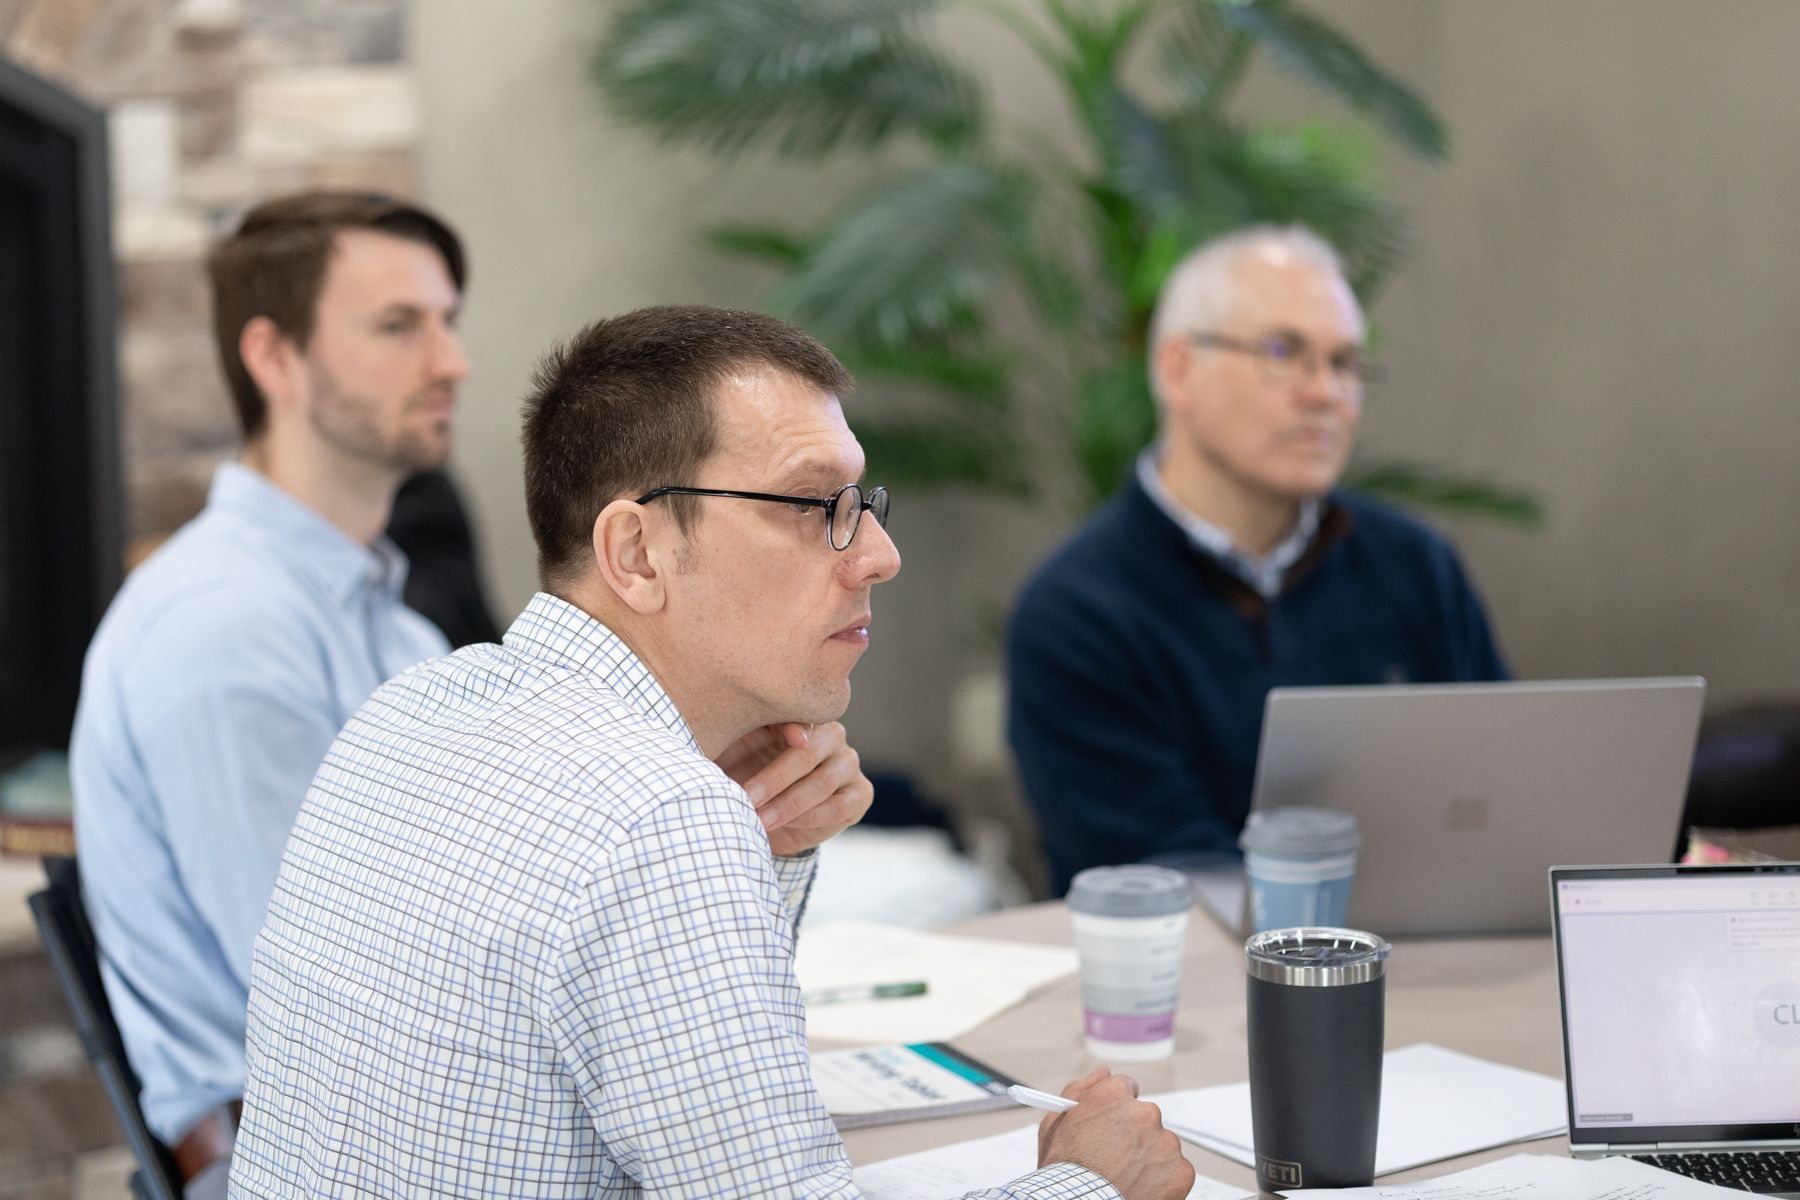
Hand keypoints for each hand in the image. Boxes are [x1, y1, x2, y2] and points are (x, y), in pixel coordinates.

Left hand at [713, 721, 872, 857]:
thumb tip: (718, 725)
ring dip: (789, 803)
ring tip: (760, 819)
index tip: (787, 739)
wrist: (765, 818)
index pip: (800, 715)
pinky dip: (811, 817)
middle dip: (775, 778)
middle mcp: (831, 734)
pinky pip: (839, 806)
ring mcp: (848, 763)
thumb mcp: (734, 753)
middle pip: (809, 752)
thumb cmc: (744, 774)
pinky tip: (788, 825)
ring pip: (823, 781)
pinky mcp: (860, 793)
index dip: (791, 726)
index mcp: (801, 715)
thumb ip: (735, 736)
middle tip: (747, 797)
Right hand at [1036, 1066, 1193, 1199]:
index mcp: (1114, 1096)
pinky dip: (1161, 1179)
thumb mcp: (1056, 1125)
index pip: (1126, 1088)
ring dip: (1148, 1156)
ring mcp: (1165, 1142)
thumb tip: (1103, 1072)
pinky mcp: (1180, 1170)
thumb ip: (1080, 1090)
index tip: (1112, 1125)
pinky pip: (1174, 1170)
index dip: (1116, 1110)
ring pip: (1161, 1144)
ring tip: (1125, 1177)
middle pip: (1144, 1117)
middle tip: (1114, 1159)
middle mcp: (1144, 1113)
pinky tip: (1139, 1188)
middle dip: (1133, 1134)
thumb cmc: (1065, 1171)